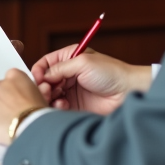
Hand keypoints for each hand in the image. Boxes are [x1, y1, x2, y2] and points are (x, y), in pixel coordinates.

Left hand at [0, 68, 46, 143]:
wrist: (30, 128)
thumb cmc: (39, 112)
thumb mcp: (42, 96)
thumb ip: (33, 89)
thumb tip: (38, 89)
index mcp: (13, 76)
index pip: (10, 79)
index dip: (13, 91)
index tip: (17, 100)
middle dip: (0, 99)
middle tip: (10, 112)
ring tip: (5, 123)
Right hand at [30, 45, 149, 114]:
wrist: (128, 92)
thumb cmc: (111, 72)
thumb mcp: (83, 63)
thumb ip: (60, 68)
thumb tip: (42, 75)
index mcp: (69, 58)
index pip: (46, 63)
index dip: (38, 70)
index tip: (36, 79)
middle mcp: (68, 74)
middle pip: (45, 80)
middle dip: (42, 85)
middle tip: (45, 90)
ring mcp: (71, 90)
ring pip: (50, 94)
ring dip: (48, 97)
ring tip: (53, 98)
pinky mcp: (75, 105)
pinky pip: (58, 107)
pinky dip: (57, 106)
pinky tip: (63, 105)